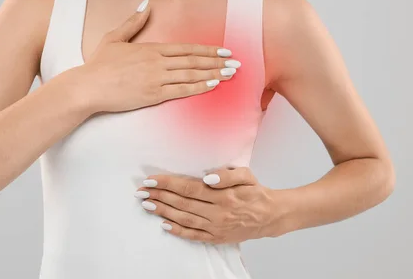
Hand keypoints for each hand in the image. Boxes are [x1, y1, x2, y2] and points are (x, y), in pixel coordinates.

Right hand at [75, 0, 239, 113]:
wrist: (89, 86)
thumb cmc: (99, 64)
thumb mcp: (114, 38)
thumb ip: (133, 22)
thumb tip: (146, 4)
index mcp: (151, 48)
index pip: (186, 48)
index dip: (208, 50)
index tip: (224, 50)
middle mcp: (157, 62)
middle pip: (194, 60)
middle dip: (217, 61)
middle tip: (237, 63)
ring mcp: (157, 79)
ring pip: (191, 74)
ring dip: (213, 73)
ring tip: (230, 74)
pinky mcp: (153, 94)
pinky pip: (181, 90)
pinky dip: (198, 87)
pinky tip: (212, 85)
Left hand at [135, 167, 280, 243]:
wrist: (271, 216)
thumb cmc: (256, 192)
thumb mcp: (246, 176)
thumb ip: (227, 175)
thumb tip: (207, 177)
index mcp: (222, 195)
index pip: (188, 187)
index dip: (167, 183)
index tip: (151, 180)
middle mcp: (217, 212)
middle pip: (181, 203)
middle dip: (159, 196)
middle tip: (141, 191)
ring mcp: (215, 227)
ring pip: (184, 219)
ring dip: (163, 211)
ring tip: (147, 204)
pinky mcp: (216, 238)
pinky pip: (193, 235)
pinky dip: (177, 231)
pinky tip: (164, 224)